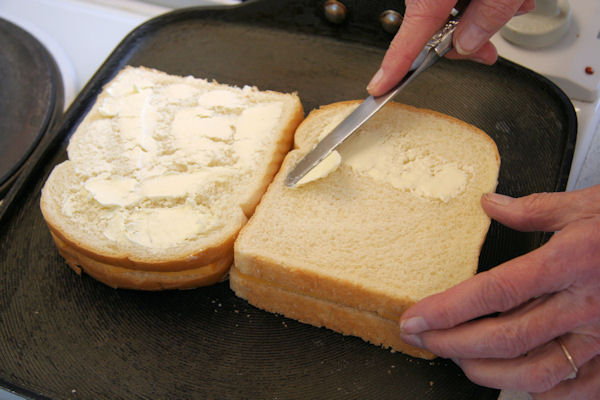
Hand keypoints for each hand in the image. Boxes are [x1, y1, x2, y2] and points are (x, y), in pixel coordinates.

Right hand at [367, 0, 534, 95]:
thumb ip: (487, 18)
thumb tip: (468, 45)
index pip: (407, 41)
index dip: (392, 70)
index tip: (378, 89)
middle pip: (436, 27)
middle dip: (470, 35)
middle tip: (494, 41)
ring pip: (451, 10)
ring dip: (483, 12)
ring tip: (514, 0)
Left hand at [398, 186, 599, 397]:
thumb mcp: (585, 205)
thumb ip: (532, 208)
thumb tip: (490, 204)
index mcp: (569, 262)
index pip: (493, 292)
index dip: (447, 309)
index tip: (415, 317)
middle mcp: (583, 306)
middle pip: (503, 338)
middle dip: (452, 344)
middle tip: (422, 339)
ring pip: (534, 373)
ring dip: (486, 373)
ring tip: (458, 360)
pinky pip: (574, 390)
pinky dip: (539, 392)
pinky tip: (515, 382)